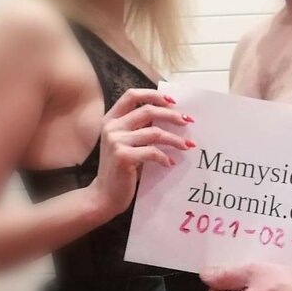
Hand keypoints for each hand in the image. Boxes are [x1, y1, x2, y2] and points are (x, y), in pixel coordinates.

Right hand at [91, 88, 194, 218]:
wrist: (104, 196)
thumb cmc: (120, 169)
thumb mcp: (126, 143)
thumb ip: (139, 128)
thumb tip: (171, 117)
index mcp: (111, 119)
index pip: (131, 95)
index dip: (153, 95)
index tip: (172, 101)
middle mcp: (111, 127)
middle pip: (148, 110)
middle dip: (171, 115)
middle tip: (187, 122)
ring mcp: (116, 141)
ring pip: (155, 132)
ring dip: (175, 139)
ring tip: (187, 146)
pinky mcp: (124, 156)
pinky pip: (153, 152)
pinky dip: (165, 157)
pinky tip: (170, 163)